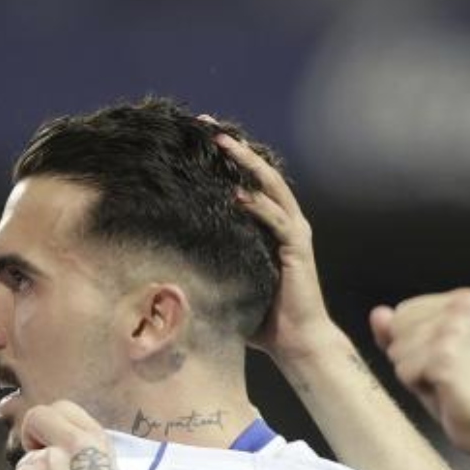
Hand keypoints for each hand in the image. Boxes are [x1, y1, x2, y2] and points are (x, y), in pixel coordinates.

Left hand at [1, 402, 128, 469]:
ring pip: (22, 461)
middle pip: (35, 418)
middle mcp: (72, 443)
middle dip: (31, 437)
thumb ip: (82, 454)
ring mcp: (46, 460)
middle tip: (38, 465)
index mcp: (96, 441)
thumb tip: (58, 447)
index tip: (50, 441)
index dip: (50, 423)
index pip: (62, 407)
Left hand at [213, 128, 340, 363]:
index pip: (251, 183)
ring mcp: (294, 233)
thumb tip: (171, 266)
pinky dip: (257, 205)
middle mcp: (287, 223)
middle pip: (262, 175)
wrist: (297, 343)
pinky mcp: (297, 249)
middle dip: (237, 148)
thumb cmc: (264, 320)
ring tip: (224, 144)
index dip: (230, 160)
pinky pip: (276, 220)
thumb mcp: (232, 284)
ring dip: (247, 164)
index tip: (201, 140)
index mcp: (273, 228)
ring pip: (271, 188)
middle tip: (210, 126)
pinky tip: (236, 193)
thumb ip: (213, 266)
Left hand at [369, 290, 469, 461]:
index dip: (412, 343)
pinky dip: (417, 386)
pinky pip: (403, 371)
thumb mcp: (424, 353)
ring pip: (397, 350)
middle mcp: (462, 307)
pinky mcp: (446, 357)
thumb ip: (398, 331)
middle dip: (409, 356)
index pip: (402, 313)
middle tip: (443, 372)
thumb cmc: (461, 391)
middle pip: (397, 327)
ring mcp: (455, 330)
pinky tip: (444, 389)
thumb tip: (377, 313)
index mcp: (464, 298)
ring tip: (443, 381)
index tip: (442, 358)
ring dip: (413, 373)